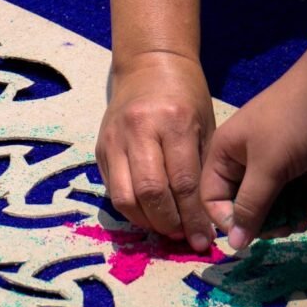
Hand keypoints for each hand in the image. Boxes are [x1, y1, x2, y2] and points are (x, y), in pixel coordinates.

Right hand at [96, 52, 216, 251]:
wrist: (148, 65)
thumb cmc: (186, 96)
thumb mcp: (205, 126)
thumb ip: (201, 169)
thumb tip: (206, 217)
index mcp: (174, 122)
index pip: (182, 182)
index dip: (193, 217)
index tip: (204, 240)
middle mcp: (139, 131)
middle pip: (150, 193)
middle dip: (169, 223)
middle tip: (184, 237)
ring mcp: (114, 140)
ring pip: (124, 196)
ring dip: (146, 222)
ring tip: (165, 229)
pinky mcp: (100, 148)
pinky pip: (112, 189)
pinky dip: (131, 209)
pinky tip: (148, 216)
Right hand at [200, 66, 306, 249]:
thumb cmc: (292, 124)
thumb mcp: (267, 168)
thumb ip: (251, 207)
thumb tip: (234, 245)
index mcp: (223, 155)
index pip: (212, 199)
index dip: (228, 220)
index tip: (250, 234)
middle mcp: (243, 159)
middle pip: (242, 203)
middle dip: (261, 220)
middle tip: (282, 228)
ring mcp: (273, 160)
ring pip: (270, 200)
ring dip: (283, 216)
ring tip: (299, 222)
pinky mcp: (299, 162)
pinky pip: (293, 192)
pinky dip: (299, 205)